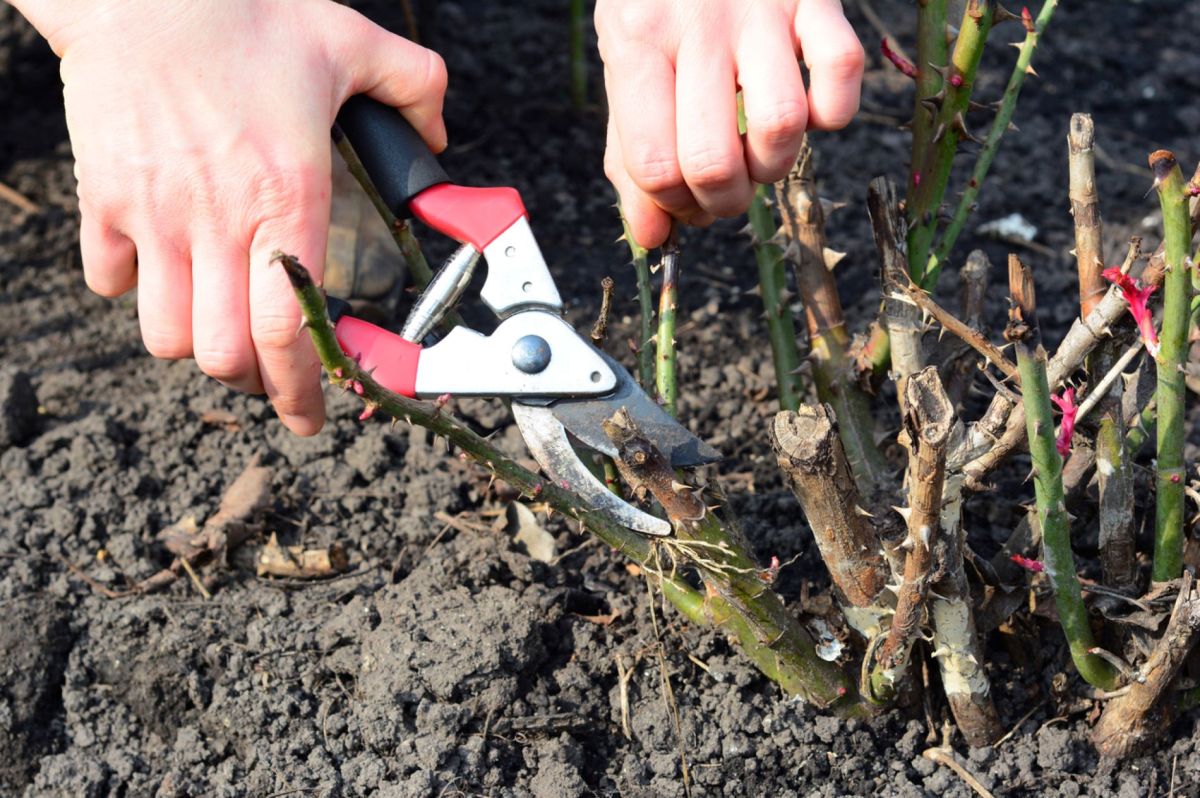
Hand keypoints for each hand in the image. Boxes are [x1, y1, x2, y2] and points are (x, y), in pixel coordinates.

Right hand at [15, 0, 446, 434]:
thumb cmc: (241, 12)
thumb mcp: (349, 40)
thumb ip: (413, 89)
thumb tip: (439, 134)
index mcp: (287, 197)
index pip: (292, 329)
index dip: (304, 389)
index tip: (312, 414)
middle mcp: (219, 221)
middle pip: (225, 355)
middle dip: (254, 380)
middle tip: (272, 374)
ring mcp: (155, 214)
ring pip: (164, 334)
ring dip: (195, 344)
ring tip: (220, 327)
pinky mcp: (105, 198)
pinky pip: (108, 281)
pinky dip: (133, 292)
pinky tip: (161, 269)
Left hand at [595, 0, 863, 247]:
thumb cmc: (662, 0)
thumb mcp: (626, 64)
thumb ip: (629, 152)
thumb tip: (650, 240)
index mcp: (637, 44)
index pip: (653, 165)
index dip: (674, 207)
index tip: (684, 202)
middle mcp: (697, 25)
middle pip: (714, 161)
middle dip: (724, 202)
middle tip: (725, 190)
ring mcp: (760, 9)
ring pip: (782, 128)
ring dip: (776, 166)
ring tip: (761, 151)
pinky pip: (842, 72)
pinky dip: (833, 112)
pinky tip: (809, 108)